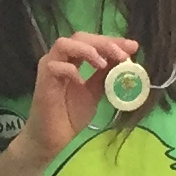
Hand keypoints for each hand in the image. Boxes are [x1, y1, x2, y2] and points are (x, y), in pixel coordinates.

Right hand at [26, 32, 140, 162]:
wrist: (53, 138)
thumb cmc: (70, 115)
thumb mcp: (95, 92)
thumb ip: (106, 75)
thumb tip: (124, 60)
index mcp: (72, 59)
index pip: (92, 41)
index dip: (112, 41)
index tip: (132, 46)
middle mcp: (59, 58)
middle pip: (80, 37)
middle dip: (104, 43)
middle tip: (122, 55)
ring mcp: (49, 67)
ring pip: (64, 44)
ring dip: (86, 50)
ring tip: (102, 64)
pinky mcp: (43, 80)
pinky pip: (55, 66)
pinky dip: (71, 70)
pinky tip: (81, 82)